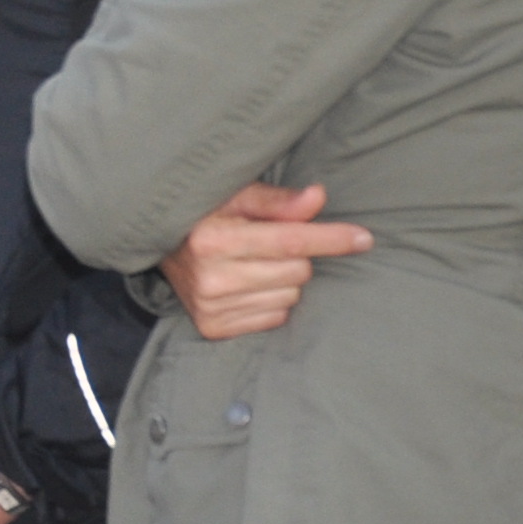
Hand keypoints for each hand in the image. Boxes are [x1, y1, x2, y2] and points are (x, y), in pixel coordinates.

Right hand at [154, 181, 372, 340]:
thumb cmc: (204, 214)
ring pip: (290, 296)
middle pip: (297, 271)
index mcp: (213, 238)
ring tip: (255, 264)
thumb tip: (318, 197)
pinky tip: (249, 285)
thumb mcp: (234, 196)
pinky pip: (275, 317)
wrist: (158, 248)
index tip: (364, 238)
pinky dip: (272, 301)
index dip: (331, 238)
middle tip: (272, 243)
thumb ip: (277, 200)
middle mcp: (210, 277)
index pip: (289, 241)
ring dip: (285, 280)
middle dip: (298, 255)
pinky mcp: (214, 327)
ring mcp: (211, 307)